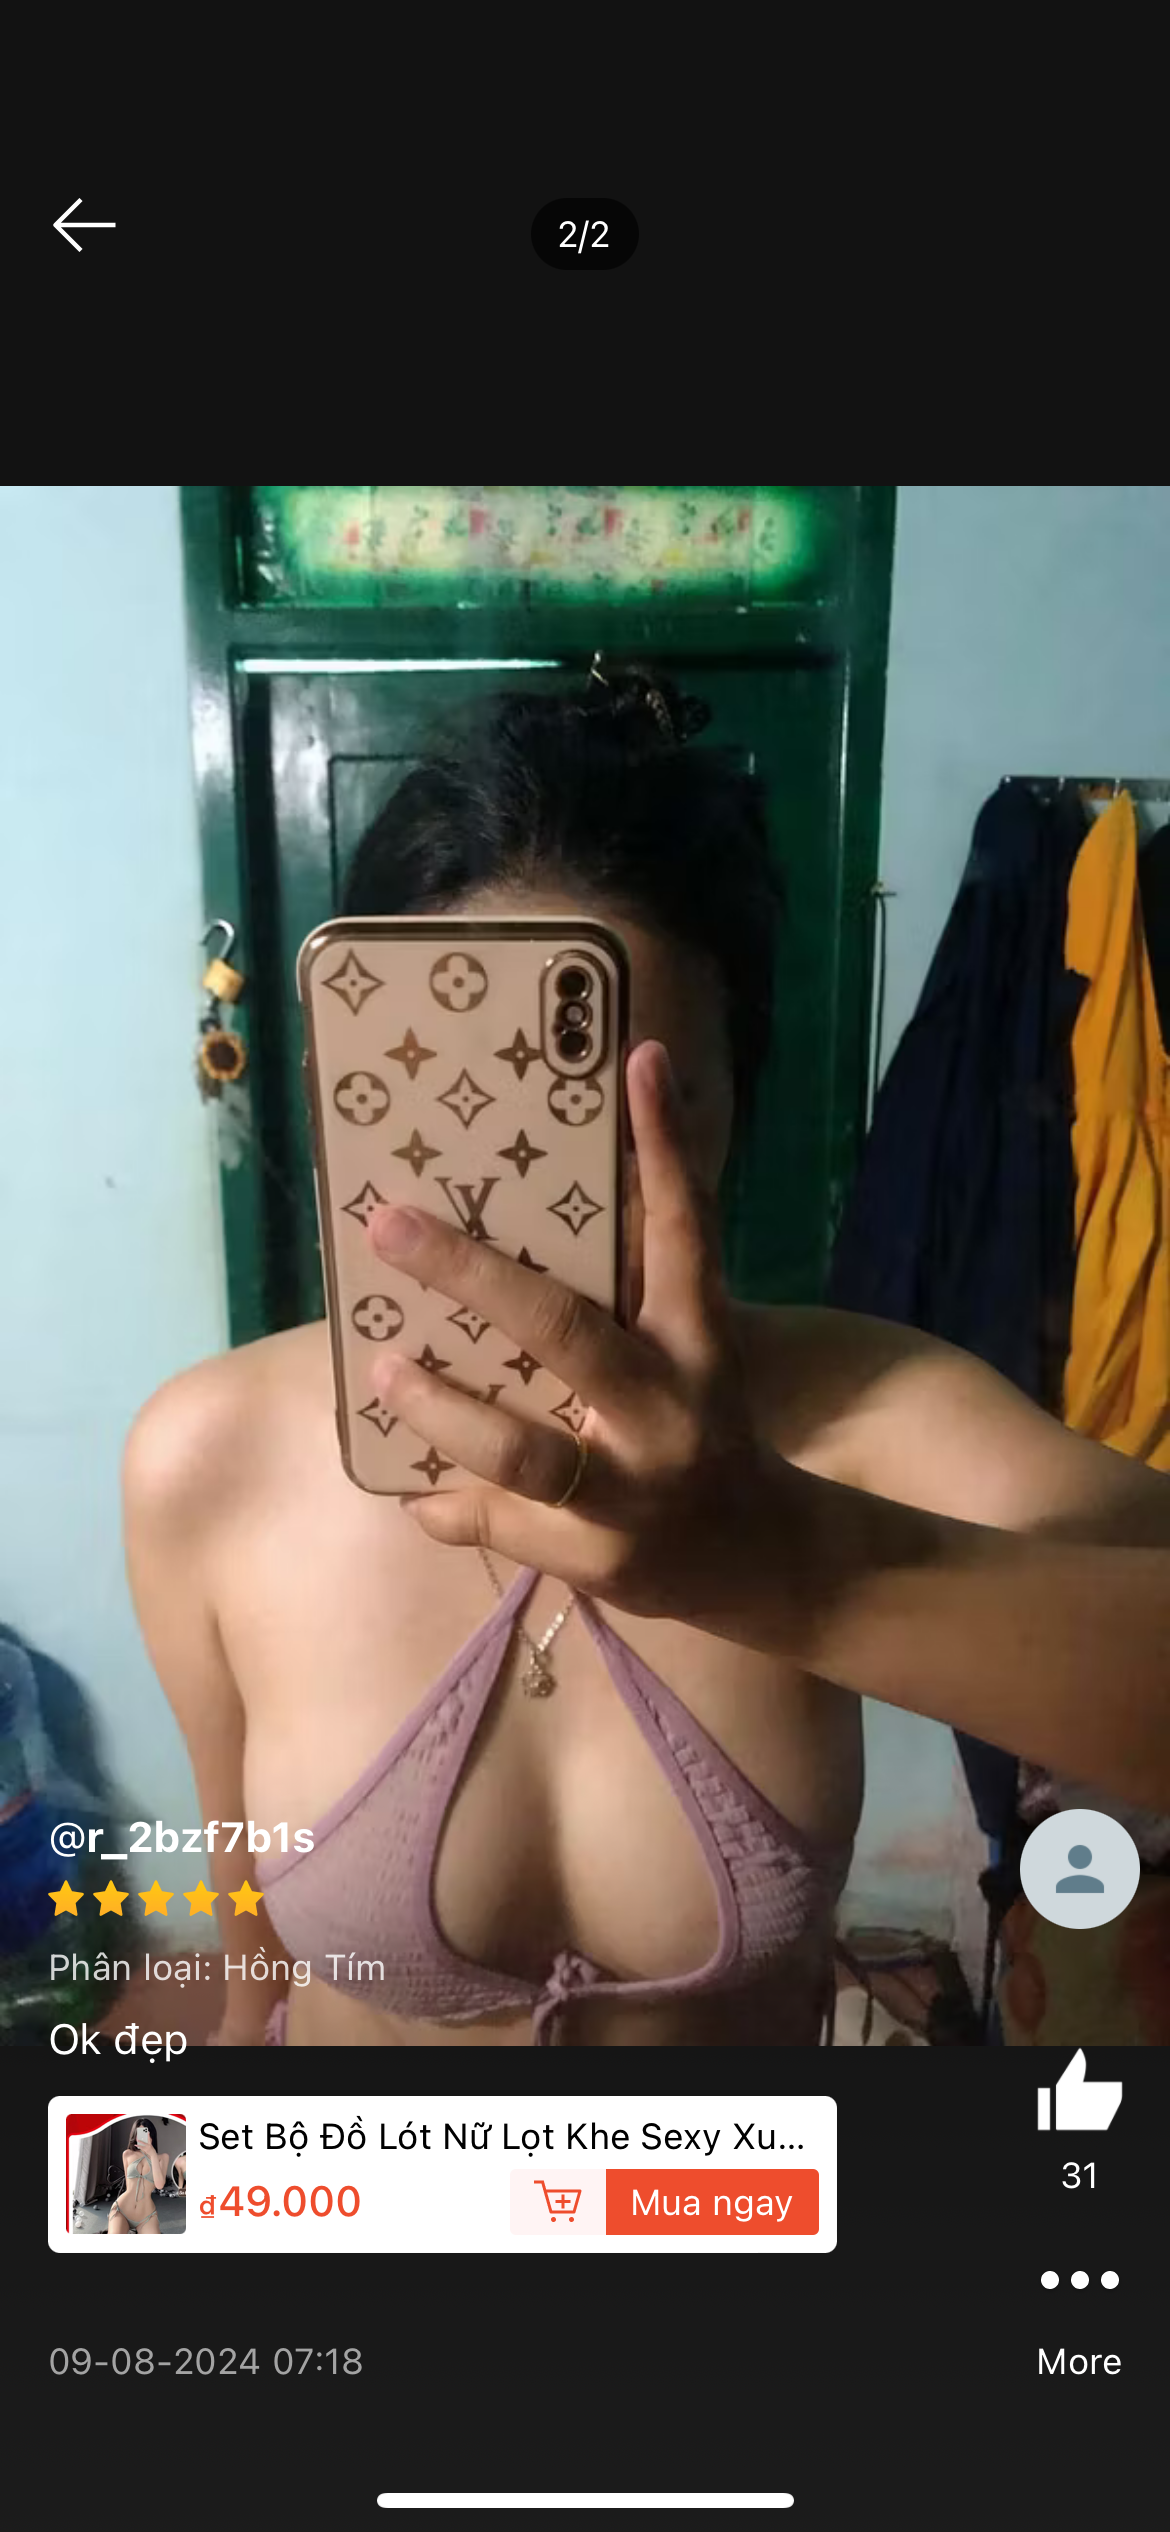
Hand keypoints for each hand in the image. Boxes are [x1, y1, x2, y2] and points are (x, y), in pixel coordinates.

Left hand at [367, 1041, 795, 1631]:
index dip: (664, 1145)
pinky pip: (498, 1525)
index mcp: (699, 1340)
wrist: (762, 1560)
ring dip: (439, 1407)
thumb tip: (551, 1204)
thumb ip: (634, 1293)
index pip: (687, 1228)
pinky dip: (445, 1505)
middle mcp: (667, 1408)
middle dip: (468, 1273)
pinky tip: (406, 1485)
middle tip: (389, 1224)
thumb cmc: (704, 1428)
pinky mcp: (595, 1557)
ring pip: (518, 1448)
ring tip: (383, 1369)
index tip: (638, 1058)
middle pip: (563, 1330)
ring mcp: (630, 1491)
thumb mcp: (693, 1352)